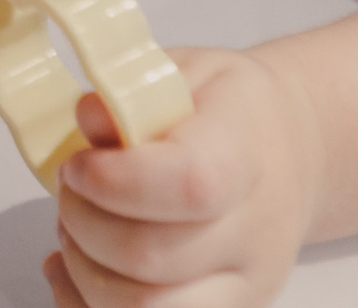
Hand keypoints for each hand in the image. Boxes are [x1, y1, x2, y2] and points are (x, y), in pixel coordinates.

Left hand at [45, 48, 323, 307]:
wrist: (290, 151)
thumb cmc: (228, 111)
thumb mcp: (184, 73)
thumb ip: (130, 94)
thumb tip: (89, 118)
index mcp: (245, 156)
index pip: (188, 187)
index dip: (114, 182)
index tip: (78, 164)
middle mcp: (254, 234)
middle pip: (153, 261)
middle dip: (83, 225)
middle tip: (69, 190)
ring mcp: (244, 286)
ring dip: (83, 272)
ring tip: (74, 228)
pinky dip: (84, 306)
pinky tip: (67, 268)